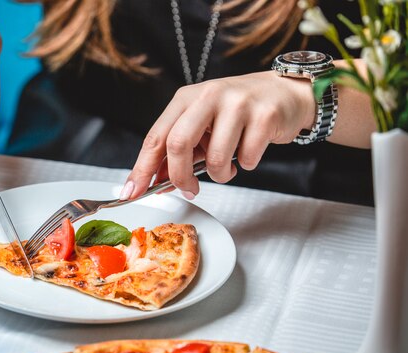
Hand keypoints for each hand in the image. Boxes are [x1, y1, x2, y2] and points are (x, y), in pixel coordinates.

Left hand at [119, 71, 316, 199]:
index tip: (132, 192)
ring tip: (228, 167)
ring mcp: (238, 103)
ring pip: (215, 158)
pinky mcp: (264, 116)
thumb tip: (155, 182)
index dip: (142, 168)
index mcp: (186, 99)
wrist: (286, 94)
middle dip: (180, 177)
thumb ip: (179, 152)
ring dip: (220, 175)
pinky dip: (246, 166)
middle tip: (189, 190)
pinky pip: (246, 159)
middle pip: (178, 144)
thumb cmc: (238, 113)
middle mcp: (208, 96)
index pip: (156, 137)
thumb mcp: (202, 127)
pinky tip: (249, 153)